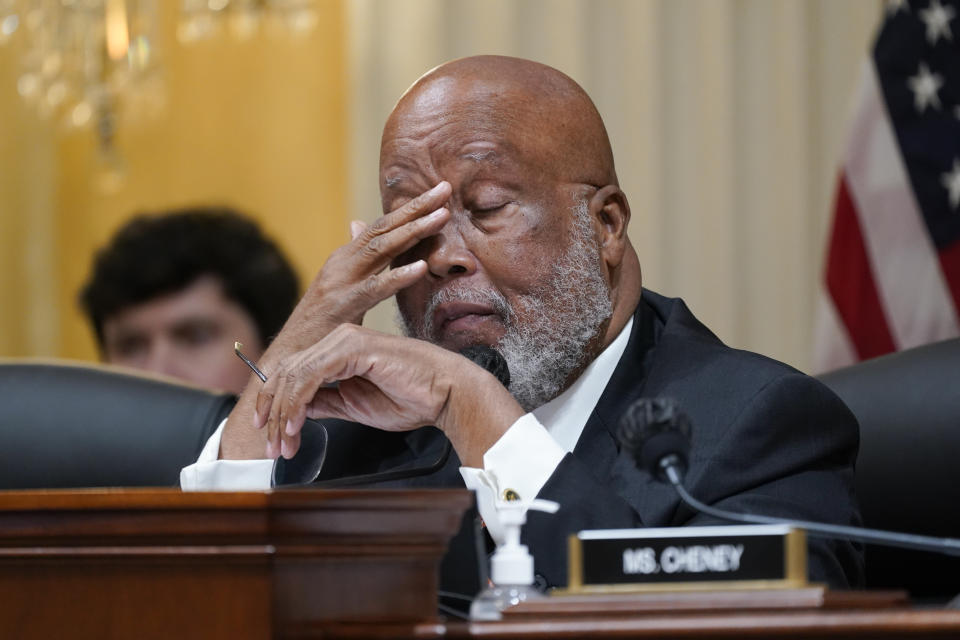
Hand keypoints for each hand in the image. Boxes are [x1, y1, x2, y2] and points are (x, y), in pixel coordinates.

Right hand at [220, 182, 451, 458]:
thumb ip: (355, 260)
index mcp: (345, 259)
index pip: (382, 226)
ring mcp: (339, 282)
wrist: (287, 361)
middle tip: (446, 188)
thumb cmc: (318, 330)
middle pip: (384, 228)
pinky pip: (374, 289)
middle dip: (417, 207)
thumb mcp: (338, 289)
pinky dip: (397, 276)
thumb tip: (358, 224)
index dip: (411, 208)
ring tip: (442, 217)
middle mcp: (341, 263)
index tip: (440, 192)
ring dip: (413, 231)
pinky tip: (421, 268)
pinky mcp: (340, 307)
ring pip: (380, 249)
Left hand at [255, 324, 524, 464]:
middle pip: (286, 372)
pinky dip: (298, 401)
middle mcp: (337, 339)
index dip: (273, 403)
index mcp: (337, 349)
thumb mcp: (355, 405)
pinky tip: (297, 424)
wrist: (446, 395)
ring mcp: (344, 340)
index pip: (291, 372)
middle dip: (274, 414)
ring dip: (284, 414)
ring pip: (294, 374)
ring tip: (284, 443)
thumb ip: (326, 402)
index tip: (269, 435)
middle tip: (273, 447)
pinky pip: (312, 374)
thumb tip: (298, 410)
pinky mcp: (354, 348)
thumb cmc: (411, 399)